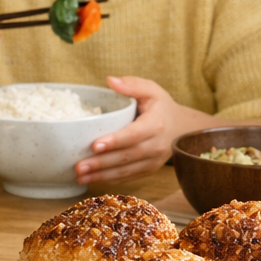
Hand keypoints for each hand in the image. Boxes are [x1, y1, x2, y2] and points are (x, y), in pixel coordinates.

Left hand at [75, 76, 212, 184]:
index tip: (95, 145)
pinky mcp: (149, 170)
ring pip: (126, 171)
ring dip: (102, 176)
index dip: (115, 141)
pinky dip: (110, 180)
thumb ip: (132, 84)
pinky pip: (128, 178)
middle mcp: (156, 146)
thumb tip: (110, 80)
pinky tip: (92, 180)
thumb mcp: (152, 90)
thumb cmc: (162, 107)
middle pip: (127, 156)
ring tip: (80, 176)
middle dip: (102, 163)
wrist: (182, 128)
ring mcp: (153, 161)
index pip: (134, 135)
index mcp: (156, 124)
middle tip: (79, 166)